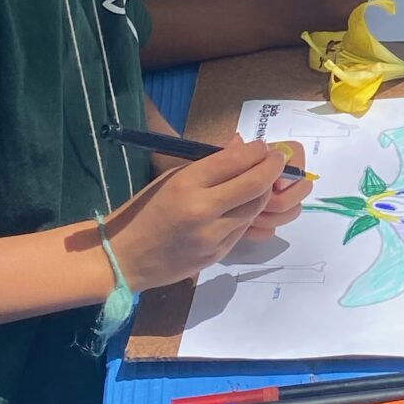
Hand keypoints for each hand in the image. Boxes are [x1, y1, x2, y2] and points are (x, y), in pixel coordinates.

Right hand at [107, 139, 304, 288]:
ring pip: (256, 208)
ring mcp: (213, 236)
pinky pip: (244, 228)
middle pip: (255, 185)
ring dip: (264, 191)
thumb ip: (208, 164)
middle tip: (277, 159)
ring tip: (264, 180)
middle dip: (272, 168)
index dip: (256, 151)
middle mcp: (203, 210)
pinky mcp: (218, 254)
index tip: (263, 146)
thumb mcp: (171, 178)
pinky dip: (249, 213)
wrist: (126, 257)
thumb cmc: (145, 210)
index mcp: (186, 184)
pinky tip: (247, 203)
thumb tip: (241, 145)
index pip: (234, 161)